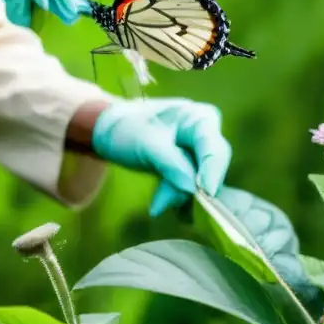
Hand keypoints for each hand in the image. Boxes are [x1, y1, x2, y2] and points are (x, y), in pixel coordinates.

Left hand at [91, 98, 231, 217]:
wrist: (109, 131)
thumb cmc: (127, 127)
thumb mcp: (146, 143)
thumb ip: (171, 164)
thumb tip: (193, 189)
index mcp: (200, 119)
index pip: (215, 148)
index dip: (213, 172)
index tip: (206, 194)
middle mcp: (205, 135)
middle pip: (209, 168)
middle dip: (187, 188)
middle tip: (162, 203)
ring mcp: (197, 152)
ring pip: (197, 182)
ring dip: (177, 195)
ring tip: (156, 204)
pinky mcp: (188, 168)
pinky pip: (188, 187)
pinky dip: (175, 196)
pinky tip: (160, 204)